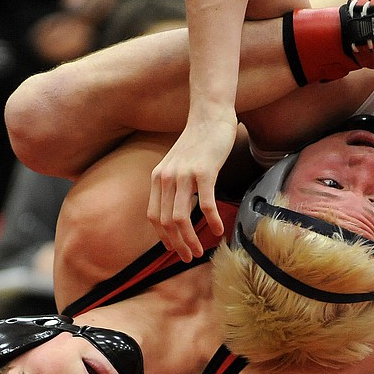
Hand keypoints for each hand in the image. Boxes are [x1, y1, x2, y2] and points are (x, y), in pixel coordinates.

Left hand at [147, 118, 235, 260]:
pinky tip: (219, 230)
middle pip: (166, 222)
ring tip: (199, 251)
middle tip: (188, 257)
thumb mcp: (178, 164)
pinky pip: (205, 204)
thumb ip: (175, 184)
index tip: (174, 249)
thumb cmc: (199, 141)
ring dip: (190, 239)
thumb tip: (179, 207)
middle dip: (177, 245)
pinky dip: (212, 221)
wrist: (210, 115)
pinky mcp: (204, 172)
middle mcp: (166, 178)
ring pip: (181, 218)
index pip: (154, 216)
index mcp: (158, 178)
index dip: (163, 237)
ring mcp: (184, 175)